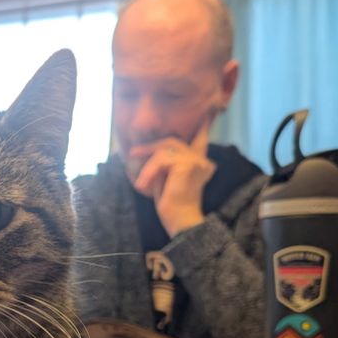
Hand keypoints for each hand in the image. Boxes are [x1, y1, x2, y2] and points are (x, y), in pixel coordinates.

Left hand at [132, 118, 215, 236]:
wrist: (181, 223)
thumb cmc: (172, 206)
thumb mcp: (164, 179)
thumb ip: (162, 164)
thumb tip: (147, 151)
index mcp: (199, 163)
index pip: (200, 139)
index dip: (200, 126)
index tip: (203, 114)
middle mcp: (201, 160)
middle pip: (172, 141)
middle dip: (150, 146)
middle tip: (133, 153)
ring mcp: (196, 161)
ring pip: (164, 150)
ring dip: (147, 166)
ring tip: (141, 184)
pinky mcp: (187, 165)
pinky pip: (161, 160)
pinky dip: (149, 172)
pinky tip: (144, 187)